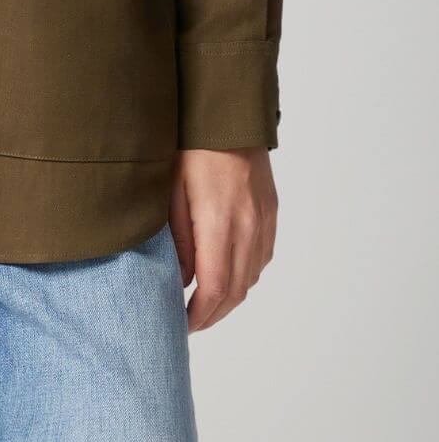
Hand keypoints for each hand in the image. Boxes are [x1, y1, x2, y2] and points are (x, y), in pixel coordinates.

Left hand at [169, 148, 277, 332]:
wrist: (228, 117)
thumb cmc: (191, 149)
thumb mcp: (171, 193)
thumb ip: (178, 240)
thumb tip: (183, 279)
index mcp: (219, 224)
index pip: (213, 288)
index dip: (198, 315)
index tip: (181, 324)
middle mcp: (248, 228)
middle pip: (235, 291)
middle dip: (212, 315)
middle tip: (190, 323)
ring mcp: (263, 221)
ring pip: (250, 278)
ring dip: (229, 299)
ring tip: (205, 304)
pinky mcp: (270, 213)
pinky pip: (261, 257)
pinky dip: (245, 276)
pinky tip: (228, 275)